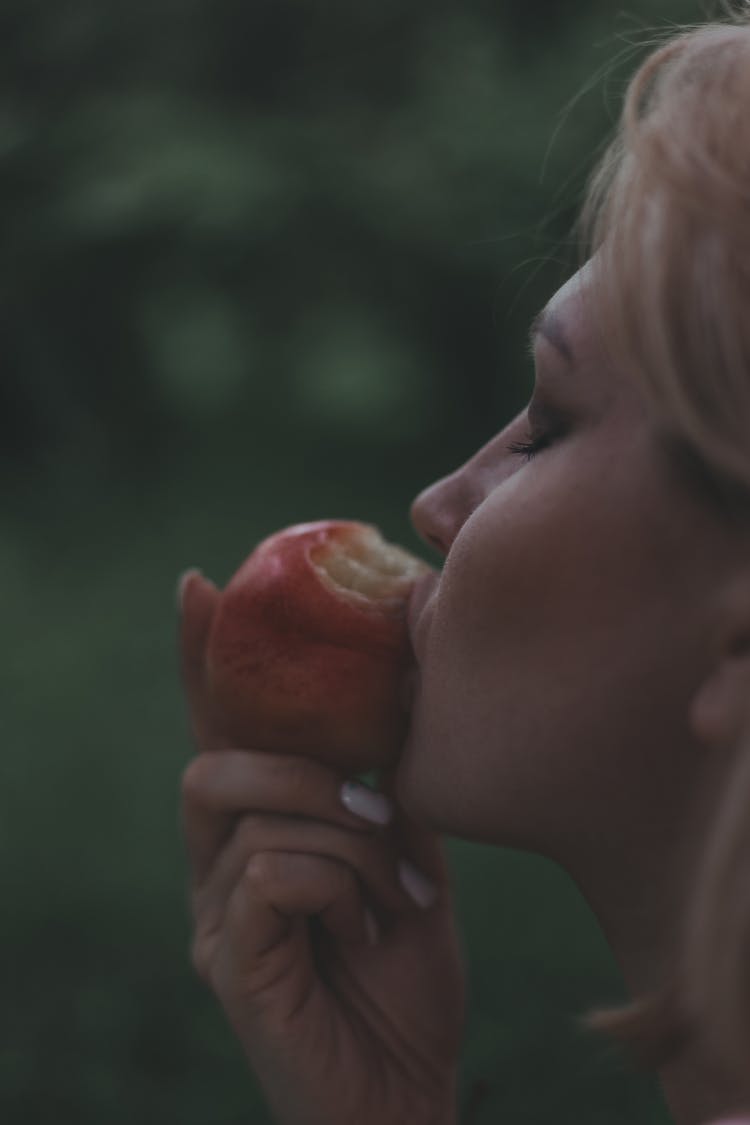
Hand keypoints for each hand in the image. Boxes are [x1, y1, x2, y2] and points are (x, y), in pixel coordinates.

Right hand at [177, 570, 465, 1124]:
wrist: (411, 1088)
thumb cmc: (406, 972)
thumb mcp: (406, 857)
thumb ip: (381, 791)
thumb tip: (385, 714)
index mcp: (258, 834)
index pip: (221, 733)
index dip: (205, 662)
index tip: (202, 587)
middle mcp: (219, 869)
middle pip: (214, 764)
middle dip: (303, 768)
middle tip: (376, 802)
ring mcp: (215, 918)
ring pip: (255, 814)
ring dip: (347, 836)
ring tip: (396, 887)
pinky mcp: (228, 962)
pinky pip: (270, 872)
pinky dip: (336, 882)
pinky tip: (366, 925)